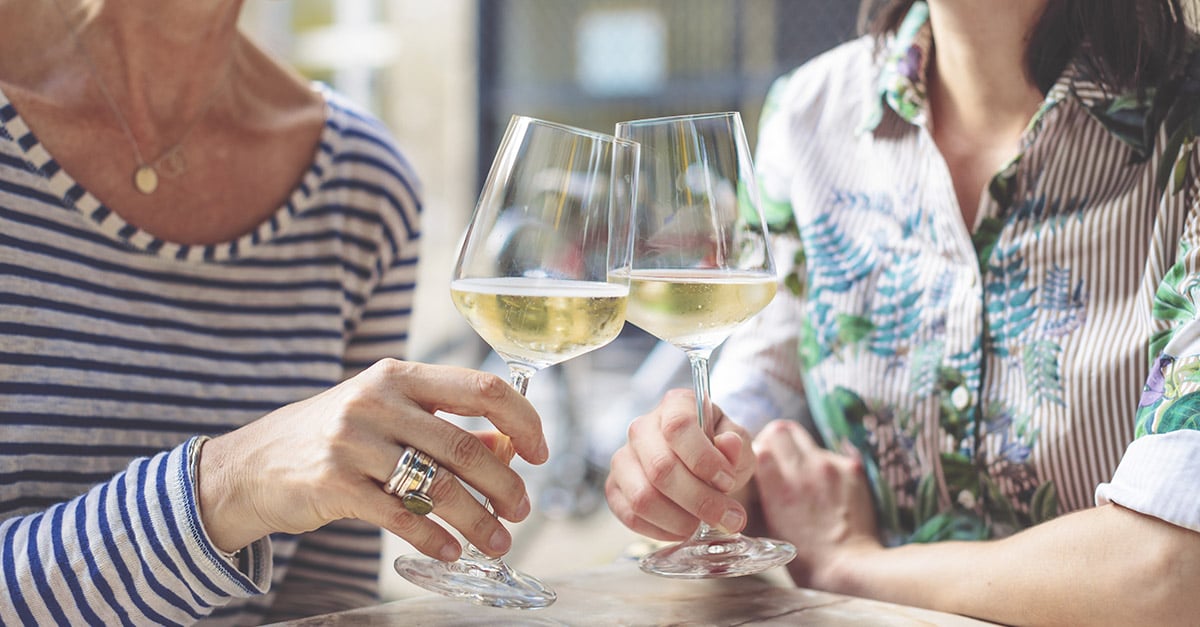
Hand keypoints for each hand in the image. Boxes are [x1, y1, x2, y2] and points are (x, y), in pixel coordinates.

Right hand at [197, 358, 548, 561]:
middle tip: (520, 510)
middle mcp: (378, 402)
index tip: (539, 452)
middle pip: (465, 446)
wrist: (250, 465)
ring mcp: (353, 441)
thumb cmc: (335, 437)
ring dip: (477, 520)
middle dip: (504, 485)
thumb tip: (510, 450)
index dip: (521, 421)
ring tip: (497, 541)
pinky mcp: (333, 484)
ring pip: (437, 486)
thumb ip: (446, 427)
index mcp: (400, 376)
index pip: (482, 389)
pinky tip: (449, 550)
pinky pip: (399, 516)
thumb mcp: (389, 415)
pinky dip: (433, 537)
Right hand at [605, 389, 753, 539]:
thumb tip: (728, 444)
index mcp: (675, 406)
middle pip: (661, 468)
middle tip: (729, 518)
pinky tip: (685, 529)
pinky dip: (662, 531)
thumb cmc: (719, 451)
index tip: (728, 481)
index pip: (678, 426)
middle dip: (700, 500)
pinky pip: (631, 516)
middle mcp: (641, 428)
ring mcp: (623, 458)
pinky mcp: (614, 488)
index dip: (704, 459)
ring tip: (706, 525)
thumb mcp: (738, 444)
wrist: (700, 466)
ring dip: (681, 520)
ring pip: (643, 497)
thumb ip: (737, 445)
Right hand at [752, 419, 881, 587]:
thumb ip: (756, 496)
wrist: (848, 566)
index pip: (756, 444)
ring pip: (807, 439)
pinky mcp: (852, 469)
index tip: (758, 465)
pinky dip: (826, 466)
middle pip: (780, 429)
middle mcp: (802, 467)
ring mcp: (830, 465)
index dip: (756, 453)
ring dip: (801, 451)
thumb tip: (750, 480)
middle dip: (776, 441)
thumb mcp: (767, 527)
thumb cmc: (804, 555)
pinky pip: (832, 455)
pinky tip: (828, 488)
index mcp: (776, 482)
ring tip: (804, 475)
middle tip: (779, 460)